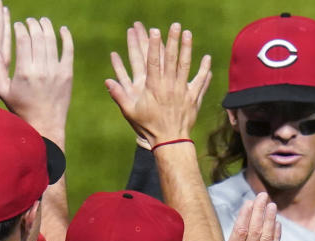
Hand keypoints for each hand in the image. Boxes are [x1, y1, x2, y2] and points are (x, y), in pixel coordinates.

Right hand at [0, 17, 73, 146]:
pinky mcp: (67, 75)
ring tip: (42, 21)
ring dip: (47, 27)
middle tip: (30, 21)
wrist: (45, 125)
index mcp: (24, 72)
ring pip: (52, 41)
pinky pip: (68, 51)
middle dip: (33, 24)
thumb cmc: (21, 108)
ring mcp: (56, 72)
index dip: (20, 28)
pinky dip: (67, 38)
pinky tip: (63, 30)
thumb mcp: (3, 91)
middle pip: (38, 37)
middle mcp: (41, 70)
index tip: (18, 24)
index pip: (23, 40)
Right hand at [105, 22, 211, 146]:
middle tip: (174, 25)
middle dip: (172, 40)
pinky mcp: (193, 98)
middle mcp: (169, 86)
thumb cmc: (148, 126)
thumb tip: (107, 82)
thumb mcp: (130, 111)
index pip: (153, 61)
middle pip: (171, 59)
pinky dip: (205, 70)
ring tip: (188, 34)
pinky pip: (201, 82)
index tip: (155, 31)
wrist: (170, 140)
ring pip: (186, 66)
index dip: (154, 45)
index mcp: (154, 87)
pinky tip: (208, 58)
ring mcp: (183, 91)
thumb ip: (119, 95)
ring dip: (187, 49)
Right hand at [193, 193, 279, 240]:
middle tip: (263, 196)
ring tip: (272, 205)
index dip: (245, 216)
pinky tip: (277, 225)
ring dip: (270, 220)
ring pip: (266, 238)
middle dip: (260, 212)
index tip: (249, 203)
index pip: (240, 234)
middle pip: (255, 231)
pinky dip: (276, 236)